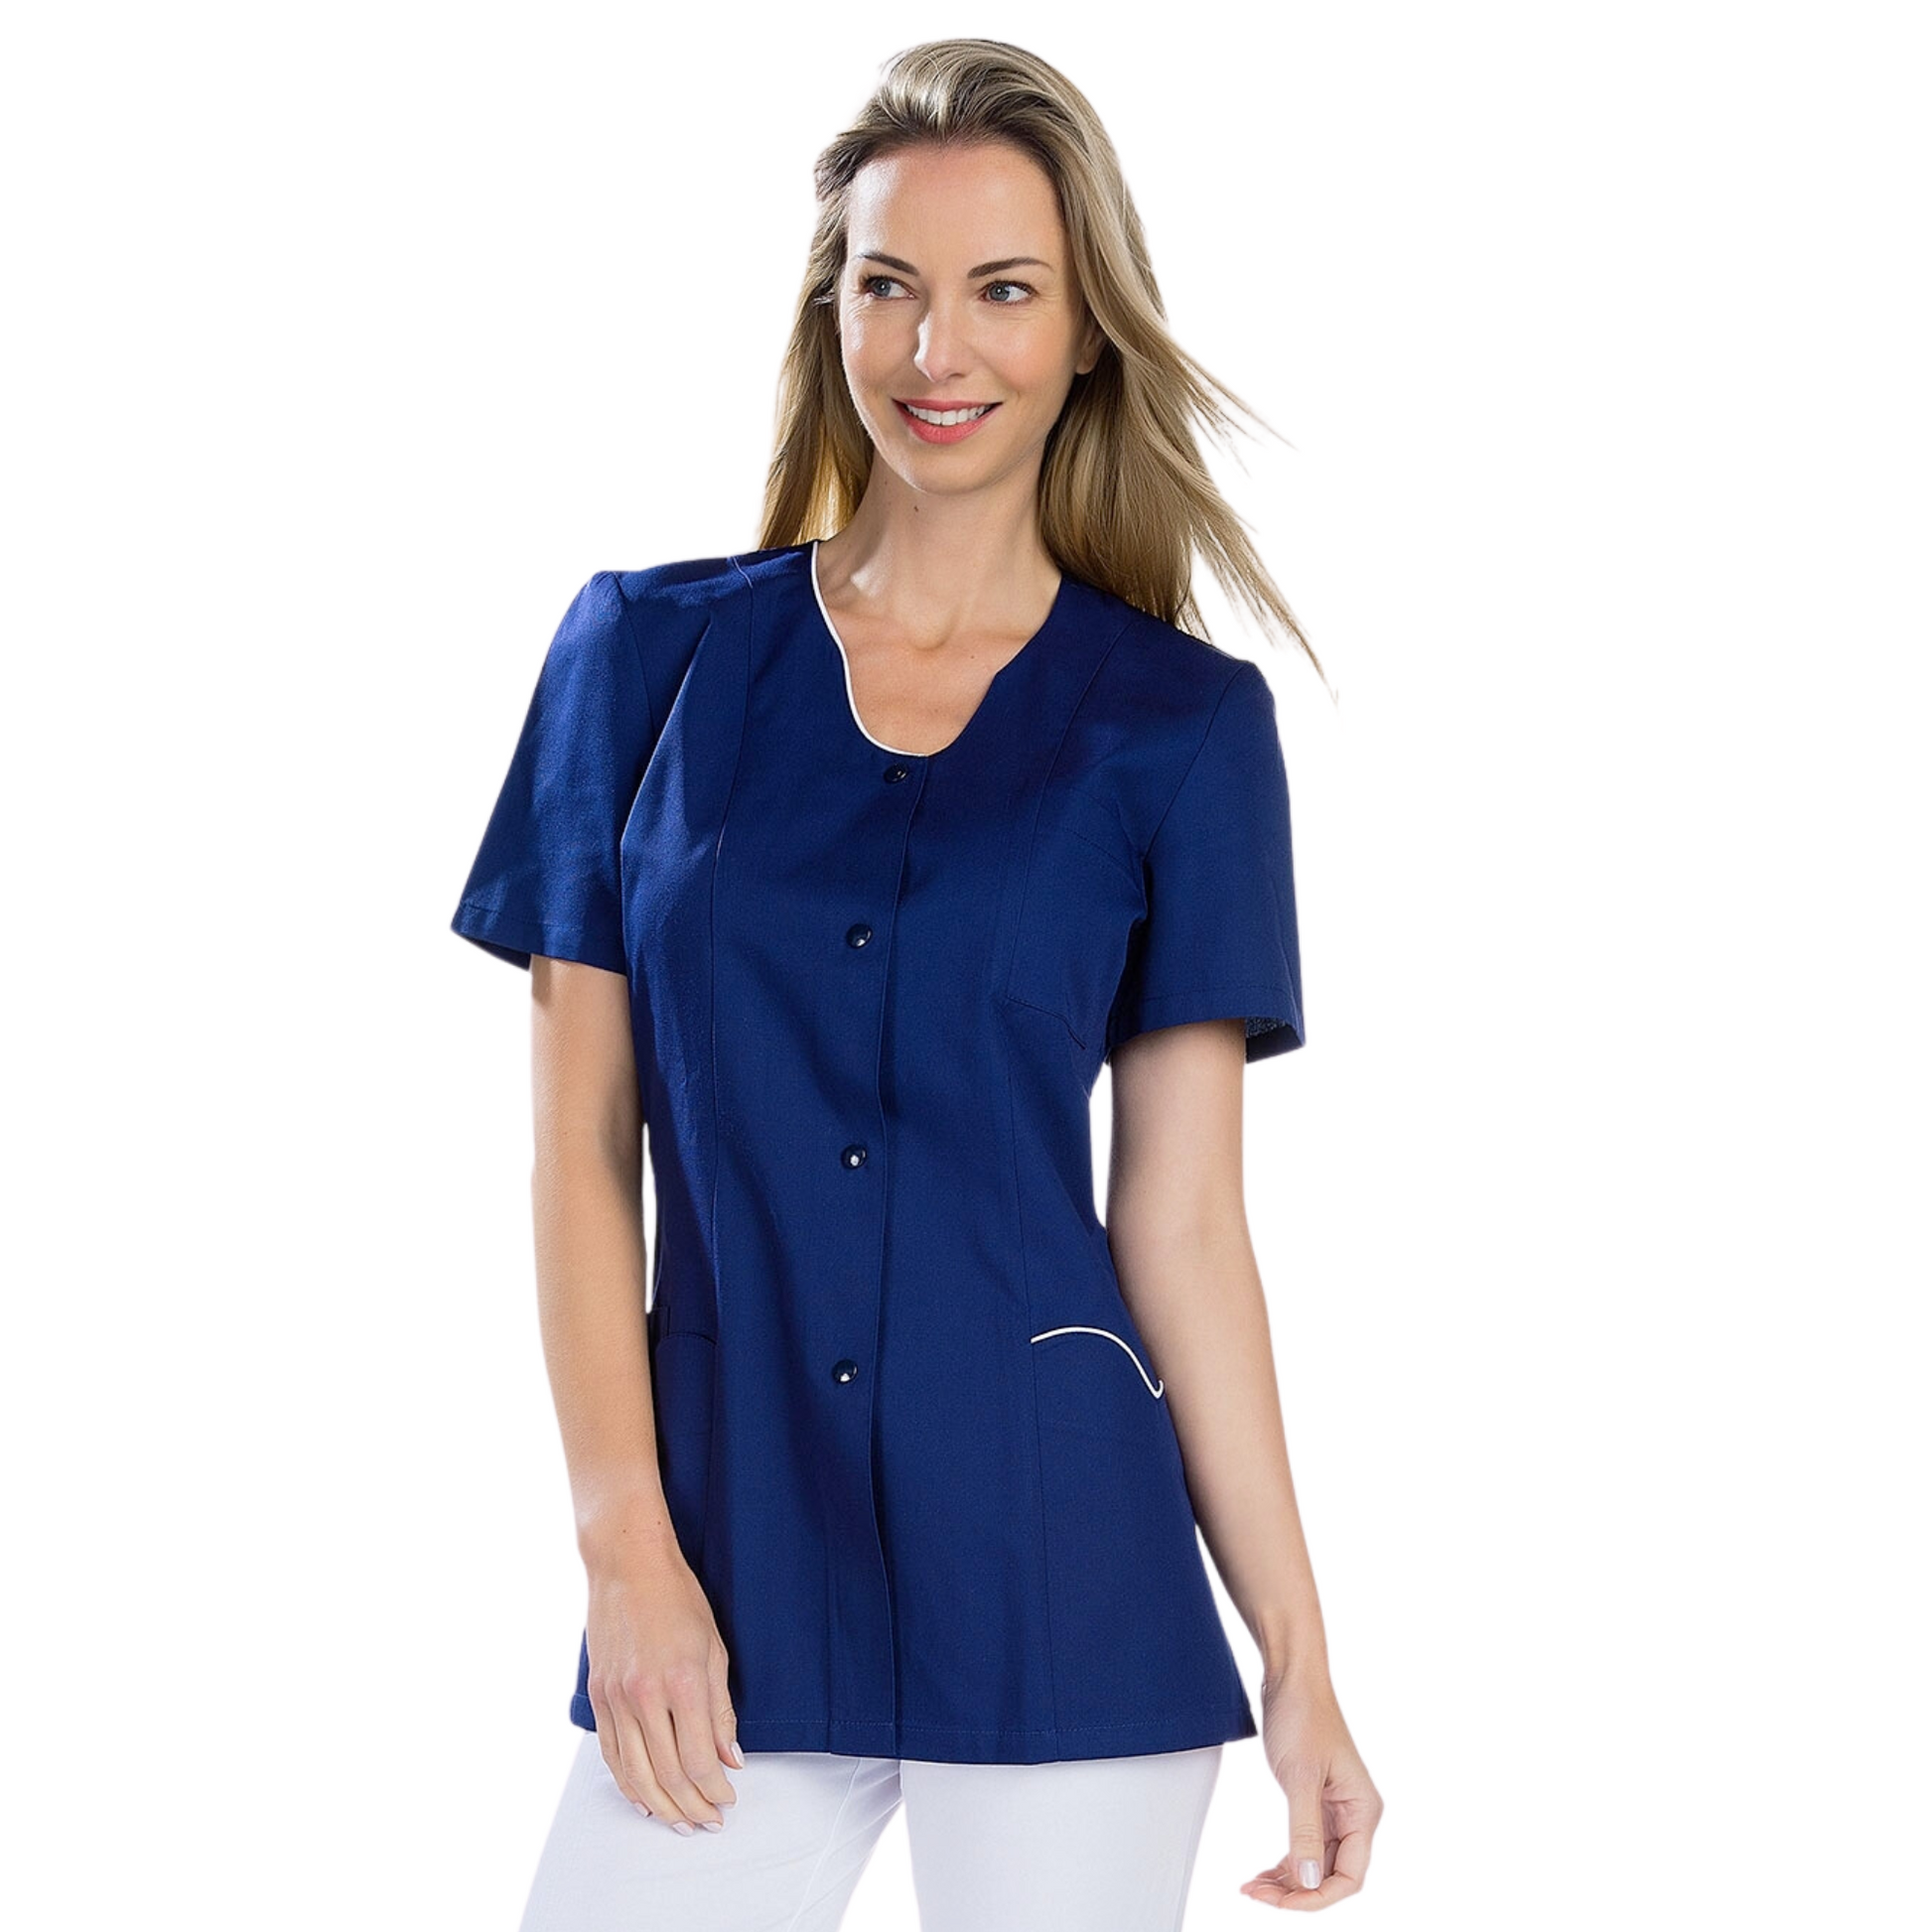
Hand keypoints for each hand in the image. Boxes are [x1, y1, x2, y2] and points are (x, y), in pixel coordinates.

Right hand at [583, 1553, 742, 1832]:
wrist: (627, 1567)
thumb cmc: (677, 1600)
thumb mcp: (713, 1650)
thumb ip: (721, 1711)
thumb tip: (731, 1759)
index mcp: (682, 1683)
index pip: (700, 1760)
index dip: (715, 1789)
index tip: (728, 1799)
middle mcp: (645, 1696)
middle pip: (668, 1775)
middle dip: (693, 1807)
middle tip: (709, 1821)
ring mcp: (616, 1699)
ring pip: (636, 1774)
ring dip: (661, 1806)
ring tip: (680, 1822)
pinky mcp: (598, 1697)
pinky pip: (611, 1755)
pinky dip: (628, 1784)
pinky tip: (644, 1799)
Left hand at [1240, 1668, 1381, 1908]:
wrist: (1291, 1678)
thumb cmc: (1303, 1717)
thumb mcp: (1300, 1778)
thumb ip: (1304, 1831)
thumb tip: (1307, 1881)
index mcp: (1363, 1811)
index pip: (1349, 1877)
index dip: (1316, 1896)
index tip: (1280, 1902)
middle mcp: (1355, 1815)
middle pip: (1331, 1875)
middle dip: (1295, 1892)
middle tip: (1255, 1894)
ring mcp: (1335, 1809)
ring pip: (1315, 1863)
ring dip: (1287, 1881)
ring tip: (1252, 1887)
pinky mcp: (1316, 1801)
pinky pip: (1305, 1845)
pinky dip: (1285, 1862)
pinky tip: (1263, 1872)